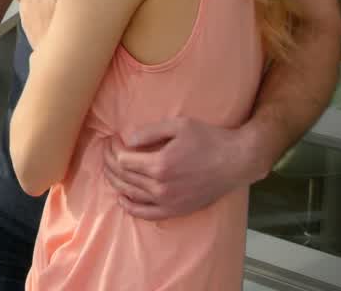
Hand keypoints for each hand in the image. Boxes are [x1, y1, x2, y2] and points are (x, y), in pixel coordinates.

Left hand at [103, 117, 252, 219]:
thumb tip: (127, 139)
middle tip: (105, 152)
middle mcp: (161, 186)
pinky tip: (121, 198)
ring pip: (131, 194)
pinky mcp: (176, 210)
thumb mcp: (178, 125)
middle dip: (109, 163)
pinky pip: (146, 213)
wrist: (235, 161)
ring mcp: (168, 201)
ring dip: (115, 182)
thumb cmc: (208, 139)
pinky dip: (130, 207)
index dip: (113, 149)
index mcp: (160, 164)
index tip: (111, 140)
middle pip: (123, 177)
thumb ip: (150, 131)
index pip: (123, 160)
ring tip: (108, 170)